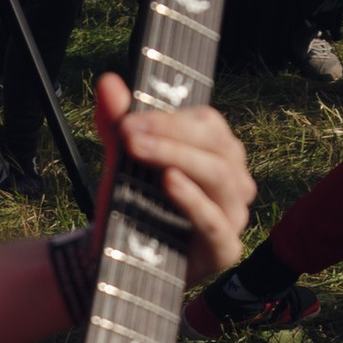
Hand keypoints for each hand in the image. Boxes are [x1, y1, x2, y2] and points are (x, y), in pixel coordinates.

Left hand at [91, 70, 254, 284]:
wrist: (121, 261)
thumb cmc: (133, 205)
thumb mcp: (121, 161)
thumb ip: (117, 123)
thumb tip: (108, 81)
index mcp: (219, 152)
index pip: (207, 123)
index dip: (169, 117)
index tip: (127, 118)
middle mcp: (234, 180)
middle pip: (216, 146)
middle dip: (171, 134)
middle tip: (128, 132)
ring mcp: (234, 216)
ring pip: (220, 177)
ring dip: (178, 157)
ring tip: (141, 149)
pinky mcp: (225, 250)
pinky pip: (216, 222)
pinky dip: (193, 199)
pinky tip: (169, 182)